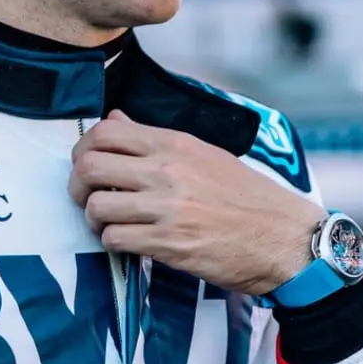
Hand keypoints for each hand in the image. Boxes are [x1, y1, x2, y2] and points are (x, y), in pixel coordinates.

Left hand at [69, 110, 324, 295]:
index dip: (83, 149)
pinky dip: (113, 242)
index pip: (105, 132)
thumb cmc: (246, 197)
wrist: (285, 238)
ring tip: (109, 221)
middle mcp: (167, 172)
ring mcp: (167, 208)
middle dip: (77, 184)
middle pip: (90, 167)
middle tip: (86, 195)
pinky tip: (127, 240)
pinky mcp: (169, 244)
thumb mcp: (203, 154)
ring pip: (96, 206)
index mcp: (175, 144)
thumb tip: (114, 119)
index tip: (86, 164)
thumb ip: (154, 139)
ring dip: (94, 217)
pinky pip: (115, 239)